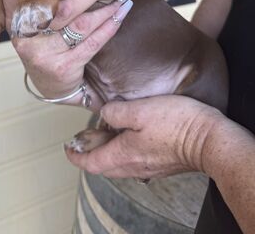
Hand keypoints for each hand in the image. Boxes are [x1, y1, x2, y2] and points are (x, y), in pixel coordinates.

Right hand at [3, 0, 133, 109]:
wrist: (52, 87)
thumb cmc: (48, 46)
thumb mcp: (35, 22)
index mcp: (15, 18)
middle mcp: (25, 35)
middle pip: (62, 4)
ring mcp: (42, 53)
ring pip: (81, 22)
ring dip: (108, 5)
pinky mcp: (62, 68)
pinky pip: (92, 42)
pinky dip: (110, 25)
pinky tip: (122, 12)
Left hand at [65, 95, 224, 177]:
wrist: (209, 140)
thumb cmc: (175, 124)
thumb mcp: (139, 110)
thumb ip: (116, 112)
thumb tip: (105, 115)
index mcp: (123, 155)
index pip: (90, 163)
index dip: (75, 156)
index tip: (68, 148)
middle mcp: (133, 166)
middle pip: (103, 166)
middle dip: (89, 154)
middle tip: (85, 138)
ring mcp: (148, 167)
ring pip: (117, 165)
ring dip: (106, 153)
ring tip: (105, 134)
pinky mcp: (160, 165)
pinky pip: (133, 162)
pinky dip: (123, 152)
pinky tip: (129, 136)